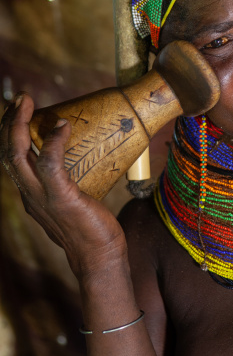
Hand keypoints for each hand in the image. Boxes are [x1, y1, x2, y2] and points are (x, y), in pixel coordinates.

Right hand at [0, 93, 126, 279]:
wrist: (100, 258)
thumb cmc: (93, 229)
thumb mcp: (73, 201)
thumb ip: (69, 183)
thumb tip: (88, 158)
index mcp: (30, 193)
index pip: (11, 157)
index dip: (10, 131)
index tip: (19, 108)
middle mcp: (29, 194)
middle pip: (7, 152)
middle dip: (8, 121)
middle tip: (21, 98)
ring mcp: (42, 198)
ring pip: (17, 155)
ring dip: (18, 125)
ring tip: (28, 103)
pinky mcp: (60, 199)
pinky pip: (50, 165)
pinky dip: (54, 143)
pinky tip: (62, 126)